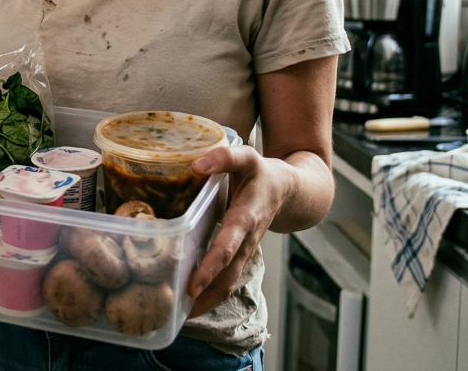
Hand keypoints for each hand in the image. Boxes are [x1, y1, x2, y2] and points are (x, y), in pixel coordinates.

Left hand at [185, 145, 291, 317]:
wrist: (292, 190)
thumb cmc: (263, 173)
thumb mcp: (247, 158)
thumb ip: (224, 158)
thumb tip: (196, 164)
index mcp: (246, 217)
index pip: (227, 247)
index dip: (211, 266)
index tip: (193, 284)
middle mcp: (247, 239)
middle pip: (228, 273)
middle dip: (207, 293)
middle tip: (181, 309)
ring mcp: (246, 250)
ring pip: (230, 281)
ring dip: (209, 300)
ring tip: (182, 314)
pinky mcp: (243, 254)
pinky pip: (229, 278)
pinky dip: (212, 292)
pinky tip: (191, 301)